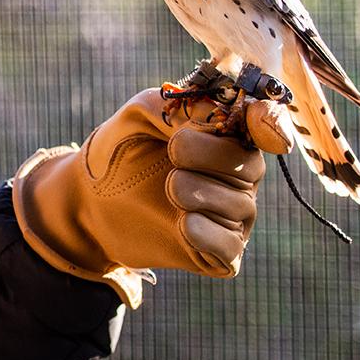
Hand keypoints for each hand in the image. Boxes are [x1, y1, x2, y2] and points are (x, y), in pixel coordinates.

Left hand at [9, 89, 294, 306]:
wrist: (87, 198)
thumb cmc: (120, 150)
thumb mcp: (141, 114)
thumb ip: (180, 108)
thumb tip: (216, 120)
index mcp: (229, 136)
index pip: (268, 127)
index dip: (271, 123)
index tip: (258, 120)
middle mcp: (239, 175)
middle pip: (249, 166)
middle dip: (209, 155)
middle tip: (173, 151)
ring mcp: (231, 215)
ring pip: (239, 207)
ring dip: (198, 192)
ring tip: (167, 187)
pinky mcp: (217, 252)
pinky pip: (229, 247)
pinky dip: (206, 233)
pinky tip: (182, 223)